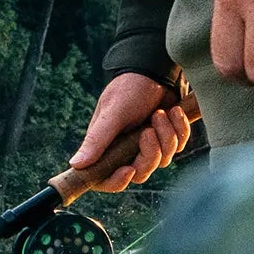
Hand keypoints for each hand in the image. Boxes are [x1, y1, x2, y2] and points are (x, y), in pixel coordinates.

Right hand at [70, 74, 196, 193]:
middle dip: (149, 154)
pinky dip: (178, 129)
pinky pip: (178, 146)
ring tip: (160, 114)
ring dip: (165, 137)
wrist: (155, 71)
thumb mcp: (112, 114)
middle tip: (148, 131)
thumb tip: (75, 164)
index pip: (106, 179)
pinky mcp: (167, 139)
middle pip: (140, 173)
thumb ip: (96, 140)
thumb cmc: (128, 89)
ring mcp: (148, 146)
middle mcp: (126, 150)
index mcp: (106, 147)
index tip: (129, 170)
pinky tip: (174, 112)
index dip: (116, 182)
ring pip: (162, 161)